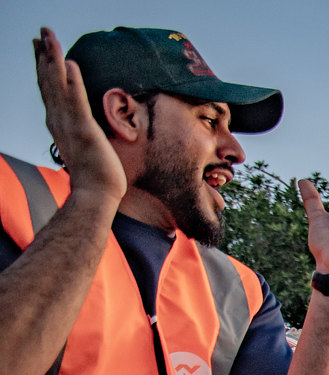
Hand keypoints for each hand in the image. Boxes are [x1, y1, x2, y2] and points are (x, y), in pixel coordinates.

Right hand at [33, 29, 122, 201]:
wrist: (95, 194)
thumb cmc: (94, 175)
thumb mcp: (83, 146)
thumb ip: (79, 131)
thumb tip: (82, 125)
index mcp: (58, 123)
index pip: (48, 88)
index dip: (43, 66)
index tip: (39, 46)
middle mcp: (58, 120)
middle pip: (48, 81)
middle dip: (44, 54)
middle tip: (40, 32)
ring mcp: (69, 124)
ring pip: (57, 85)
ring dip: (52, 58)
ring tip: (49, 36)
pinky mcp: (84, 130)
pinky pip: (76, 101)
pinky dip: (72, 81)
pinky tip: (70, 63)